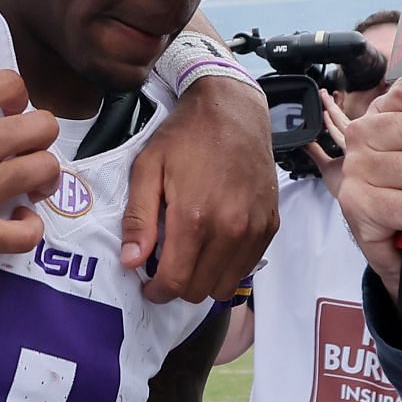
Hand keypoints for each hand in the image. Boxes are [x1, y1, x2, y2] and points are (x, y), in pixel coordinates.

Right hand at [0, 36, 60, 271]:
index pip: (13, 85)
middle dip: (36, 127)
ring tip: (25, 173)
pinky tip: (17, 216)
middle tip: (16, 137)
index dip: (12, 92)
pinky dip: (29, 225)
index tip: (1, 105)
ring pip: (46, 174)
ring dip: (41, 170)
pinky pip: (26, 235)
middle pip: (43, 128)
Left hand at [124, 76, 278, 303]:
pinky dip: (228, 266)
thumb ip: (138, 219)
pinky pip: (247, 266)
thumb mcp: (148, 169)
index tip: (147, 285)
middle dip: (177, 286)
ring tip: (189, 256)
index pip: (176, 281)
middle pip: (201, 290)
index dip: (156, 291)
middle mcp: (230, 229)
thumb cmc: (186, 136)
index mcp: (195, 217)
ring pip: (226, 284)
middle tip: (164, 267)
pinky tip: (212, 244)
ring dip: (204, 279)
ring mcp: (255, 228)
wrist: (232, 110)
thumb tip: (131, 261)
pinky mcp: (271, 224)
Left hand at [305, 88, 350, 195]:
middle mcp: (357, 143)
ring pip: (345, 123)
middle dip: (333, 105)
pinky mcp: (358, 152)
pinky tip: (326, 115)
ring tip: (323, 97)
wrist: (355, 203)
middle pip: (344, 120)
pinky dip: (333, 124)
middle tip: (323, 93)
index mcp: (352, 144)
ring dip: (333, 110)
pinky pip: (344, 135)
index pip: (342, 123)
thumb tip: (304, 142)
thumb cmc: (346, 188)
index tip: (325, 97)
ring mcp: (359, 147)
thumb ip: (316, 152)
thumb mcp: (326, 166)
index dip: (334, 110)